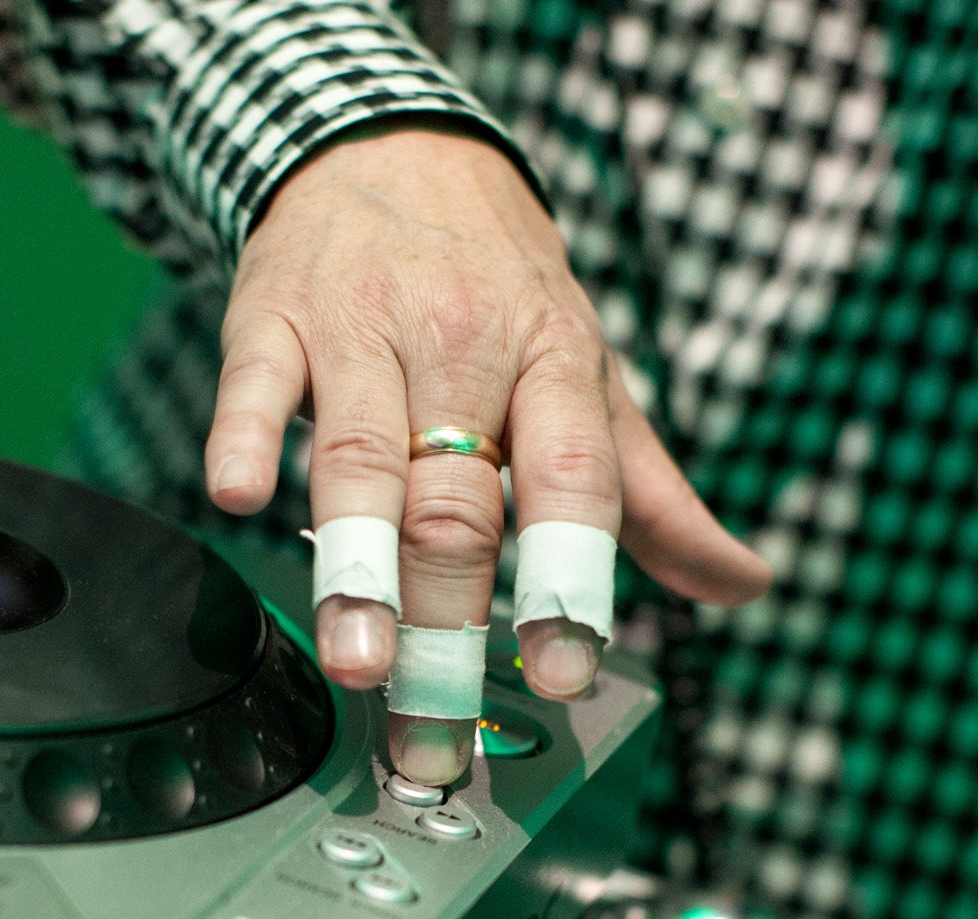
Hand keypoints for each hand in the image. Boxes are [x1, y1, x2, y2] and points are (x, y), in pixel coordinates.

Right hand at [203, 126, 771, 785]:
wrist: (393, 148)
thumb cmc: (499, 287)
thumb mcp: (588, 376)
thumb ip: (650, 496)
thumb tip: (739, 584)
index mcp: (556, 363)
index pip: (573, 484)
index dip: (571, 582)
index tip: (566, 670)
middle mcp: (465, 345)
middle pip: (457, 497)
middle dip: (447, 614)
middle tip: (436, 712)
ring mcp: (363, 328)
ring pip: (362, 457)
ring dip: (356, 566)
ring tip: (357, 658)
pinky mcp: (273, 317)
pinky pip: (256, 382)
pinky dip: (246, 437)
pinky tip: (238, 495)